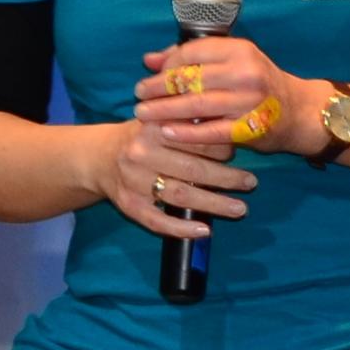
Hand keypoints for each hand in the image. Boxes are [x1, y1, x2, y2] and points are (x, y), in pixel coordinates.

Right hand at [100, 116, 255, 241]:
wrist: (97, 157)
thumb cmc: (140, 137)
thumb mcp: (160, 119)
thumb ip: (189, 120)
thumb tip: (233, 124)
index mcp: (153, 127)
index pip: (196, 138)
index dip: (222, 147)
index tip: (239, 153)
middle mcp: (141, 154)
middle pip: (192, 168)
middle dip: (226, 177)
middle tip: (251, 183)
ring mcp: (134, 182)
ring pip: (180, 195)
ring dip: (214, 204)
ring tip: (240, 209)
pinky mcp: (129, 205)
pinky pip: (157, 221)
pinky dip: (182, 228)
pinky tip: (204, 230)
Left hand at [134, 34, 304, 153]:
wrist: (297, 111)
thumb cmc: (258, 84)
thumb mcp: (232, 62)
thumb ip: (191, 58)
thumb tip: (149, 60)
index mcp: (239, 50)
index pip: (191, 53)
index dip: (167, 65)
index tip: (152, 76)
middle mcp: (244, 72)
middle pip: (190, 78)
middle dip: (158, 88)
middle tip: (138, 95)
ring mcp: (247, 101)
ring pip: (195, 104)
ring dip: (164, 110)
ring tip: (143, 113)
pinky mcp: (249, 127)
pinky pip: (210, 131)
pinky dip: (185, 132)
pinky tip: (166, 132)